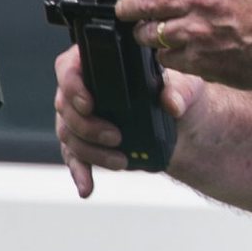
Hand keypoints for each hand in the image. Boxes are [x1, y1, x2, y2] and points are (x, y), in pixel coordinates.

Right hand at [54, 47, 207, 197]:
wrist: (184, 125)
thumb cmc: (179, 95)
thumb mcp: (186, 87)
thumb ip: (179, 91)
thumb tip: (171, 102)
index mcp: (100, 63)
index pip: (69, 67)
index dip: (72, 86)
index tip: (88, 104)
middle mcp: (84, 89)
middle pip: (65, 106)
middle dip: (88, 126)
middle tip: (116, 137)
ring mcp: (81, 117)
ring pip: (69, 135)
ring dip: (91, 152)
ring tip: (121, 161)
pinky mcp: (87, 143)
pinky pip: (74, 158)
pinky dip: (80, 173)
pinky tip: (87, 187)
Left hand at [116, 0, 251, 94]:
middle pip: (141, 2)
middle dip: (130, 9)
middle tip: (128, 12)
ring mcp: (197, 32)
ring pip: (149, 34)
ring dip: (150, 35)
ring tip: (159, 34)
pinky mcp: (201, 60)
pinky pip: (167, 59)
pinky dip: (169, 56)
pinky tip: (182, 51)